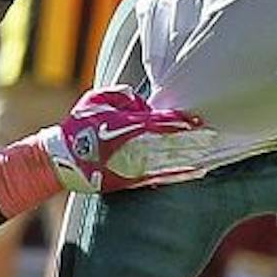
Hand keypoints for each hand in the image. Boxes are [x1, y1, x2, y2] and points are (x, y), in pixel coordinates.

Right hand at [39, 86, 215, 193]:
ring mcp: (136, 164)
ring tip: (208, 153)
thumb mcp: (98, 99)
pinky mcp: (133, 180)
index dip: (181, 120)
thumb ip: (122, 96)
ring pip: (170, 160)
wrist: (64, 161)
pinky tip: (195, 172)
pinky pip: (162, 177)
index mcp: (128, 124)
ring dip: (191, 157)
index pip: (162, 121)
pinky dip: (180, 175)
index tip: (197, 119)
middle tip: (212, 136)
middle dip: (192, 139)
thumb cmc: (80, 127)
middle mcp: (136, 146)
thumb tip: (141, 102)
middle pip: (171, 142)